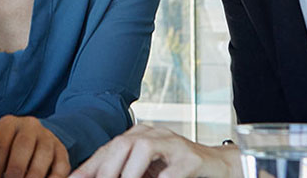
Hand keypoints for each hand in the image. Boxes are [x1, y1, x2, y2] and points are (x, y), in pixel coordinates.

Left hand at [0, 115, 70, 177]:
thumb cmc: (6, 152)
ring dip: (34, 176)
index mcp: (8, 124)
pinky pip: (60, 167)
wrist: (30, 142)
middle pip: (23, 146)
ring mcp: (48, 137)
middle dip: (15, 170)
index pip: (0, 144)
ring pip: (44, 154)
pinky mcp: (61, 151)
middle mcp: (30, 125)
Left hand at [70, 124, 239, 177]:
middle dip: (107, 168)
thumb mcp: (147, 171)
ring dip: (130, 172)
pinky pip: (173, 169)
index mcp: (141, 136)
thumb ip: (124, 172)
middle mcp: (156, 135)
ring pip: (146, 148)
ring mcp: (175, 144)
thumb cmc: (176, 170)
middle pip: (124, 143)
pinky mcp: (191, 159)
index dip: (90, 166)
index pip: (110, 148)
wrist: (217, 166)